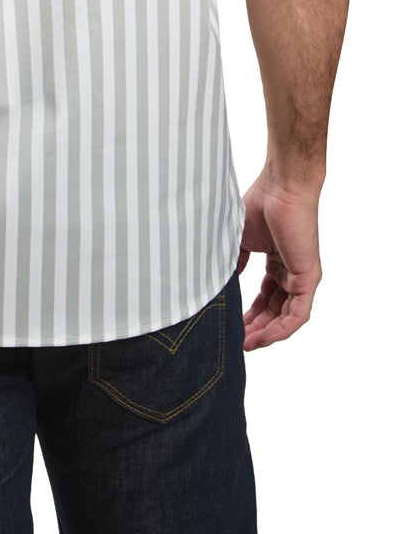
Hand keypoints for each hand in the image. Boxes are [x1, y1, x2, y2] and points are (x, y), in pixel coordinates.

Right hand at [236, 169, 321, 349]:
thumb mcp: (240, 239)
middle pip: (276, 310)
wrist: (280, 189)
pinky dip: (281, 329)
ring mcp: (301, 277)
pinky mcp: (308, 279)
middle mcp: (291, 272)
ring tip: (247, 344)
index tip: (232, 324)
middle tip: (238, 341)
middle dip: (257, 328)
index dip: (250, 313)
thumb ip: (235, 261)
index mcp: (277, 262)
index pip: (266, 297)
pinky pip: (297, 314)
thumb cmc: (261, 205)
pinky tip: (262, 337)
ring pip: (287, 317)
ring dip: (267, 333)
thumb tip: (225, 279)